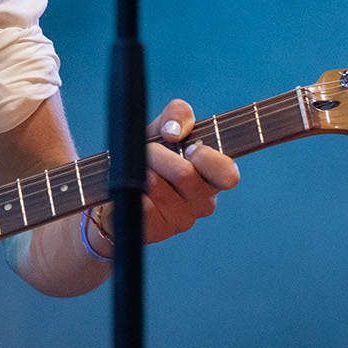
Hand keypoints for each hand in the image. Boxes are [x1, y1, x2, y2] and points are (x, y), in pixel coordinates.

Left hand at [92, 99, 239, 248]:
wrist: (119, 186)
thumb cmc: (151, 155)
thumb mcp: (164, 128)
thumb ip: (178, 114)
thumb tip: (174, 131)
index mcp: (213, 177)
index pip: (228, 175)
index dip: (208, 159)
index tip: (190, 149)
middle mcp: (203, 202)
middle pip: (184, 174)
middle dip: (158, 154)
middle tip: (149, 152)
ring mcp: (182, 220)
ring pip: (157, 187)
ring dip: (140, 170)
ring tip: (138, 170)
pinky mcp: (158, 232)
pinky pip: (142, 206)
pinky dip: (131, 191)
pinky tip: (131, 190)